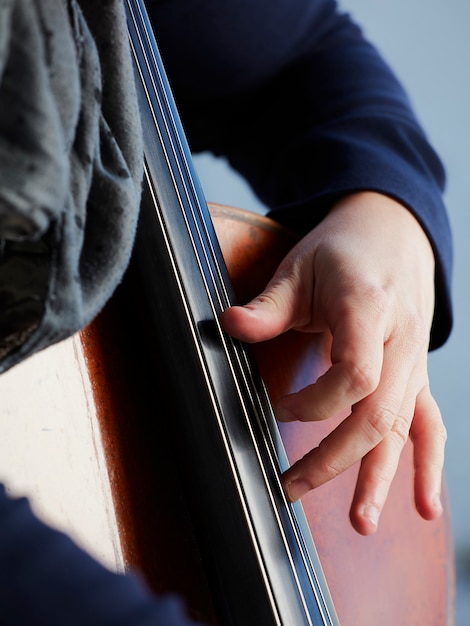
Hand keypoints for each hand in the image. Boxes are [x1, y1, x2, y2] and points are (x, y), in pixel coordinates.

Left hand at [220, 191, 446, 534]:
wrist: (394, 233)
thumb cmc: (345, 249)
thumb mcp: (302, 265)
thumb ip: (269, 304)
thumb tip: (228, 325)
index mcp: (369, 310)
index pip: (355, 375)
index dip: (314, 403)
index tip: (276, 407)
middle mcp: (400, 342)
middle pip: (376, 415)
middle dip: (333, 459)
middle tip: (290, 486)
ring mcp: (412, 362)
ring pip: (403, 429)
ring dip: (379, 478)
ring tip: (359, 524)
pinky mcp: (415, 374)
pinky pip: (428, 424)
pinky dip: (426, 466)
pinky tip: (424, 506)